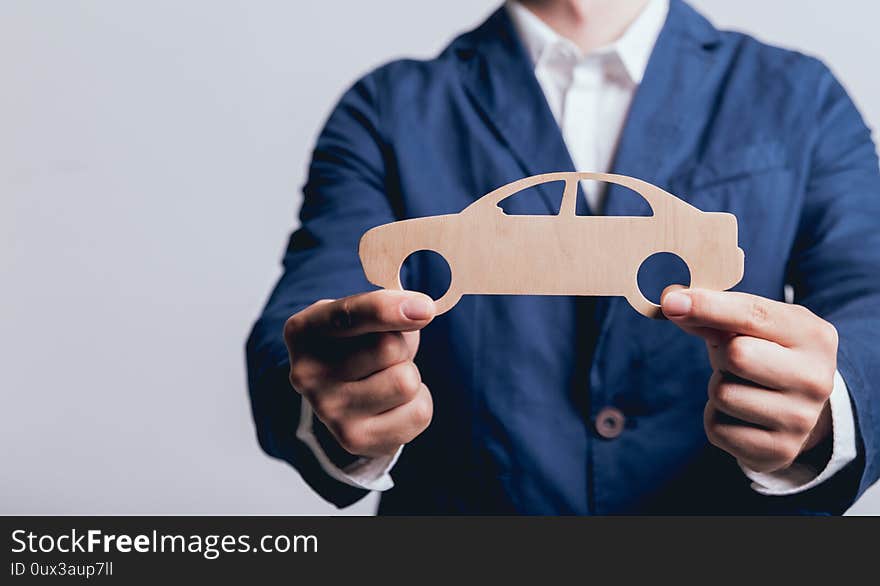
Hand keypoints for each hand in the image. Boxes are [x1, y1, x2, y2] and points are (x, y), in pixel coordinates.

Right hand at [283, 290, 435, 457]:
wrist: (340, 398)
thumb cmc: (356, 345)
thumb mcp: (361, 314)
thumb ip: (385, 306)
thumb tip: (421, 311)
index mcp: (304, 331)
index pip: (350, 315)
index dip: (388, 310)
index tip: (424, 309)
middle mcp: (307, 373)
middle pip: (389, 347)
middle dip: (401, 346)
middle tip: (383, 355)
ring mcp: (328, 411)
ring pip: (406, 382)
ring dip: (409, 375)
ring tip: (386, 378)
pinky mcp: (355, 441)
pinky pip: (418, 413)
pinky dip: (417, 403)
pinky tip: (392, 403)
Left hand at [661, 288, 837, 473]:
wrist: (798, 409)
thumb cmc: (767, 355)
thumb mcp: (753, 327)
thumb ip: (715, 314)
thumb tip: (673, 302)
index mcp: (814, 336)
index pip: (753, 314)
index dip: (707, 306)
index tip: (672, 302)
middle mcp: (816, 378)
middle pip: (736, 355)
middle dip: (722, 355)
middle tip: (735, 361)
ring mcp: (800, 419)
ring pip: (722, 393)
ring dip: (718, 387)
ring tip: (742, 387)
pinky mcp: (779, 450)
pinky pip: (717, 428)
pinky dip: (716, 417)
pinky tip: (739, 414)